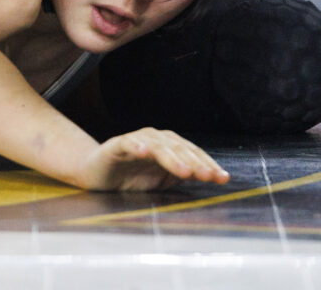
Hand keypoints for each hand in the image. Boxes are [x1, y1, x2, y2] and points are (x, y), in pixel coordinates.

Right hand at [77, 128, 229, 190]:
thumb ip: (182, 175)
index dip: (208, 164)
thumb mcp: (162, 180)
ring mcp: (137, 140)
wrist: (98, 175)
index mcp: (170, 146)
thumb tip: (208, 175)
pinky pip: (128, 142)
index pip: (193, 153)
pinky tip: (143, 151)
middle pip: (179, 148)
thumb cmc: (132, 177)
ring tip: (184, 170)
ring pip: (158, 146)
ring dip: (172, 158)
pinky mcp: (117, 144)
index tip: (222, 178)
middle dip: (195, 162)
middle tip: (207, 176)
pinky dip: (136, 145)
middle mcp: (156, 139)